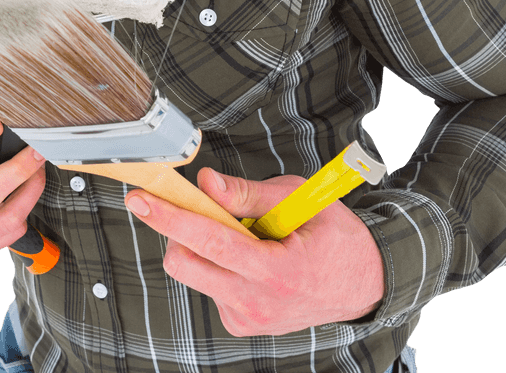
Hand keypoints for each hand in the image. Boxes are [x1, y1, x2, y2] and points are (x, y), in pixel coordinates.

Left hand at [125, 168, 384, 335]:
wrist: (363, 284)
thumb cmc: (335, 237)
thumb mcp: (300, 200)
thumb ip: (247, 194)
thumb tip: (205, 182)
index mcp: (277, 270)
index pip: (210, 240)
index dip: (171, 217)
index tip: (142, 200)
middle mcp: (257, 302)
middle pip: (185, 263)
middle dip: (181, 229)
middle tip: (202, 205)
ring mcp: (247, 318)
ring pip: (194, 272)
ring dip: (204, 246)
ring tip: (246, 236)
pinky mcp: (241, 324)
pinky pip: (208, 284)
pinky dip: (218, 263)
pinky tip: (251, 257)